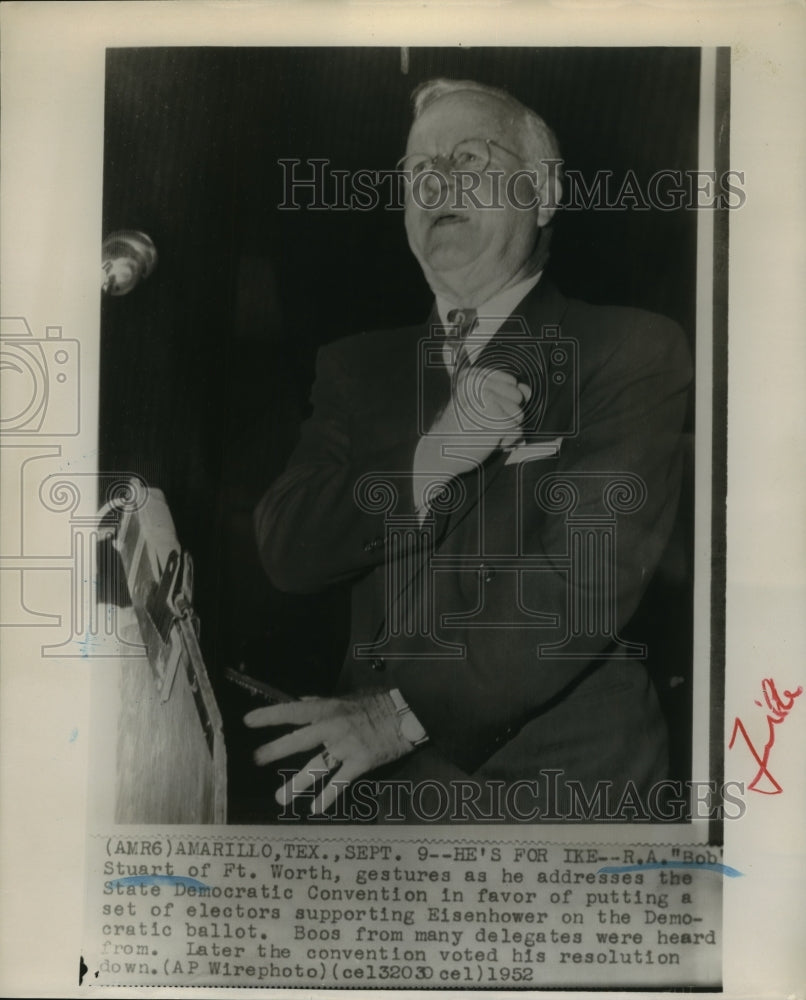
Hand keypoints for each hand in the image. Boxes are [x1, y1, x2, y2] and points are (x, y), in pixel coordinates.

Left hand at [244, 691, 413, 814]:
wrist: (407, 714)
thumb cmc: (376, 703)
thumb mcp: (347, 697)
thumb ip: (322, 702)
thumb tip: (300, 701)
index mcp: (328, 709)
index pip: (293, 710)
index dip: (270, 715)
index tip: (248, 721)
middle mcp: (334, 727)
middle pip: (299, 740)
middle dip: (275, 750)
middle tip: (256, 759)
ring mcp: (347, 746)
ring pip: (317, 766)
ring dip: (298, 783)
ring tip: (280, 798)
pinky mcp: (361, 762)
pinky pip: (341, 782)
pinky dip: (328, 796)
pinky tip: (316, 808)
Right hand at [426, 367, 532, 474]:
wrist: (439, 453)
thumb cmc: (461, 429)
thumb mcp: (481, 404)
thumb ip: (506, 392)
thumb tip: (526, 389)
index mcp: (472, 376)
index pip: (510, 382)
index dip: (502, 400)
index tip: (482, 411)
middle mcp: (479, 384)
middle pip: (517, 396)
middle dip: (506, 415)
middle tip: (483, 424)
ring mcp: (488, 402)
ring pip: (519, 414)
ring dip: (506, 429)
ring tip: (484, 432)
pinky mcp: (497, 422)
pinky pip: (518, 430)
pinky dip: (507, 441)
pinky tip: (488, 442)